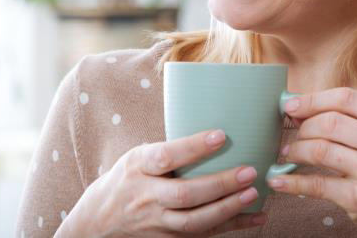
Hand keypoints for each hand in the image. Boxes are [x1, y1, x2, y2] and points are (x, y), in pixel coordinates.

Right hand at [60, 129, 267, 236]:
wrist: (99, 222)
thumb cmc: (126, 180)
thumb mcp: (136, 157)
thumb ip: (168, 151)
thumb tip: (216, 129)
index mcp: (137, 166)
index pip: (165, 157)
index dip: (193, 147)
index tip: (221, 135)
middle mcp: (146, 196)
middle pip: (185, 194)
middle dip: (220, 184)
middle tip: (249, 170)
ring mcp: (157, 222)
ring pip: (195, 221)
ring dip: (228, 208)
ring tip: (253, 193)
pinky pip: (204, 235)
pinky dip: (233, 227)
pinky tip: (257, 217)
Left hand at [271, 87, 356, 237]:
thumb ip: (353, 117)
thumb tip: (297, 106)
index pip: (346, 98)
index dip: (312, 99)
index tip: (290, 105)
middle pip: (329, 122)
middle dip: (302, 127)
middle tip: (292, 134)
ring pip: (319, 150)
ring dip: (296, 151)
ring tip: (289, 154)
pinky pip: (316, 184)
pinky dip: (291, 181)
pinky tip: (278, 179)